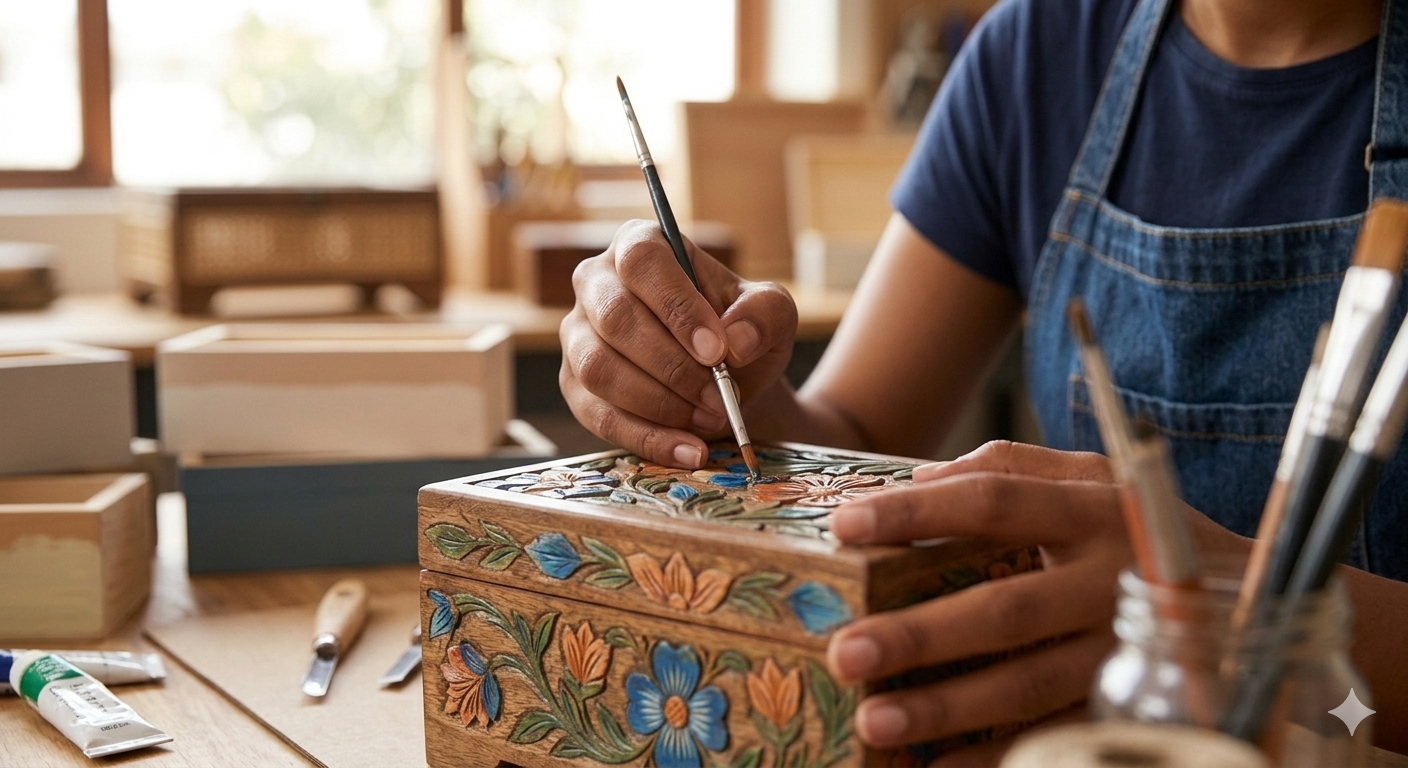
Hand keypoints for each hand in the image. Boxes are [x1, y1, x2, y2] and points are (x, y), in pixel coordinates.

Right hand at [561, 220, 796, 466]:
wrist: (726, 384)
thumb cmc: (740, 335)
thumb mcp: (772, 314)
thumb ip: (764, 313)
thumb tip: (734, 340)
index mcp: (640, 245)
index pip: (642, 261)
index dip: (676, 306)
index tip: (715, 350)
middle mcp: (596, 284)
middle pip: (615, 318)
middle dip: (672, 366)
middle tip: (719, 396)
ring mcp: (578, 336)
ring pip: (599, 369)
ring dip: (660, 403)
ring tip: (710, 419)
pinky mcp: (575, 386)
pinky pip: (599, 415)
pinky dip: (648, 438)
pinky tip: (688, 450)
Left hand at [824, 441, 1227, 764]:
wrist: (1260, 597)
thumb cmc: (1143, 529)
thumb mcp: (1093, 480)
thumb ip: (1012, 468)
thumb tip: (918, 477)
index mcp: (1093, 509)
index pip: (995, 500)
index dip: (919, 513)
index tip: (844, 526)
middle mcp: (1112, 579)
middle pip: (1008, 607)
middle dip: (922, 633)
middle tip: (848, 650)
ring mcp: (1127, 651)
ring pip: (1031, 684)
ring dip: (949, 708)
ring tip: (876, 721)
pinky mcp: (1140, 706)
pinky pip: (1061, 735)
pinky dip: (998, 756)